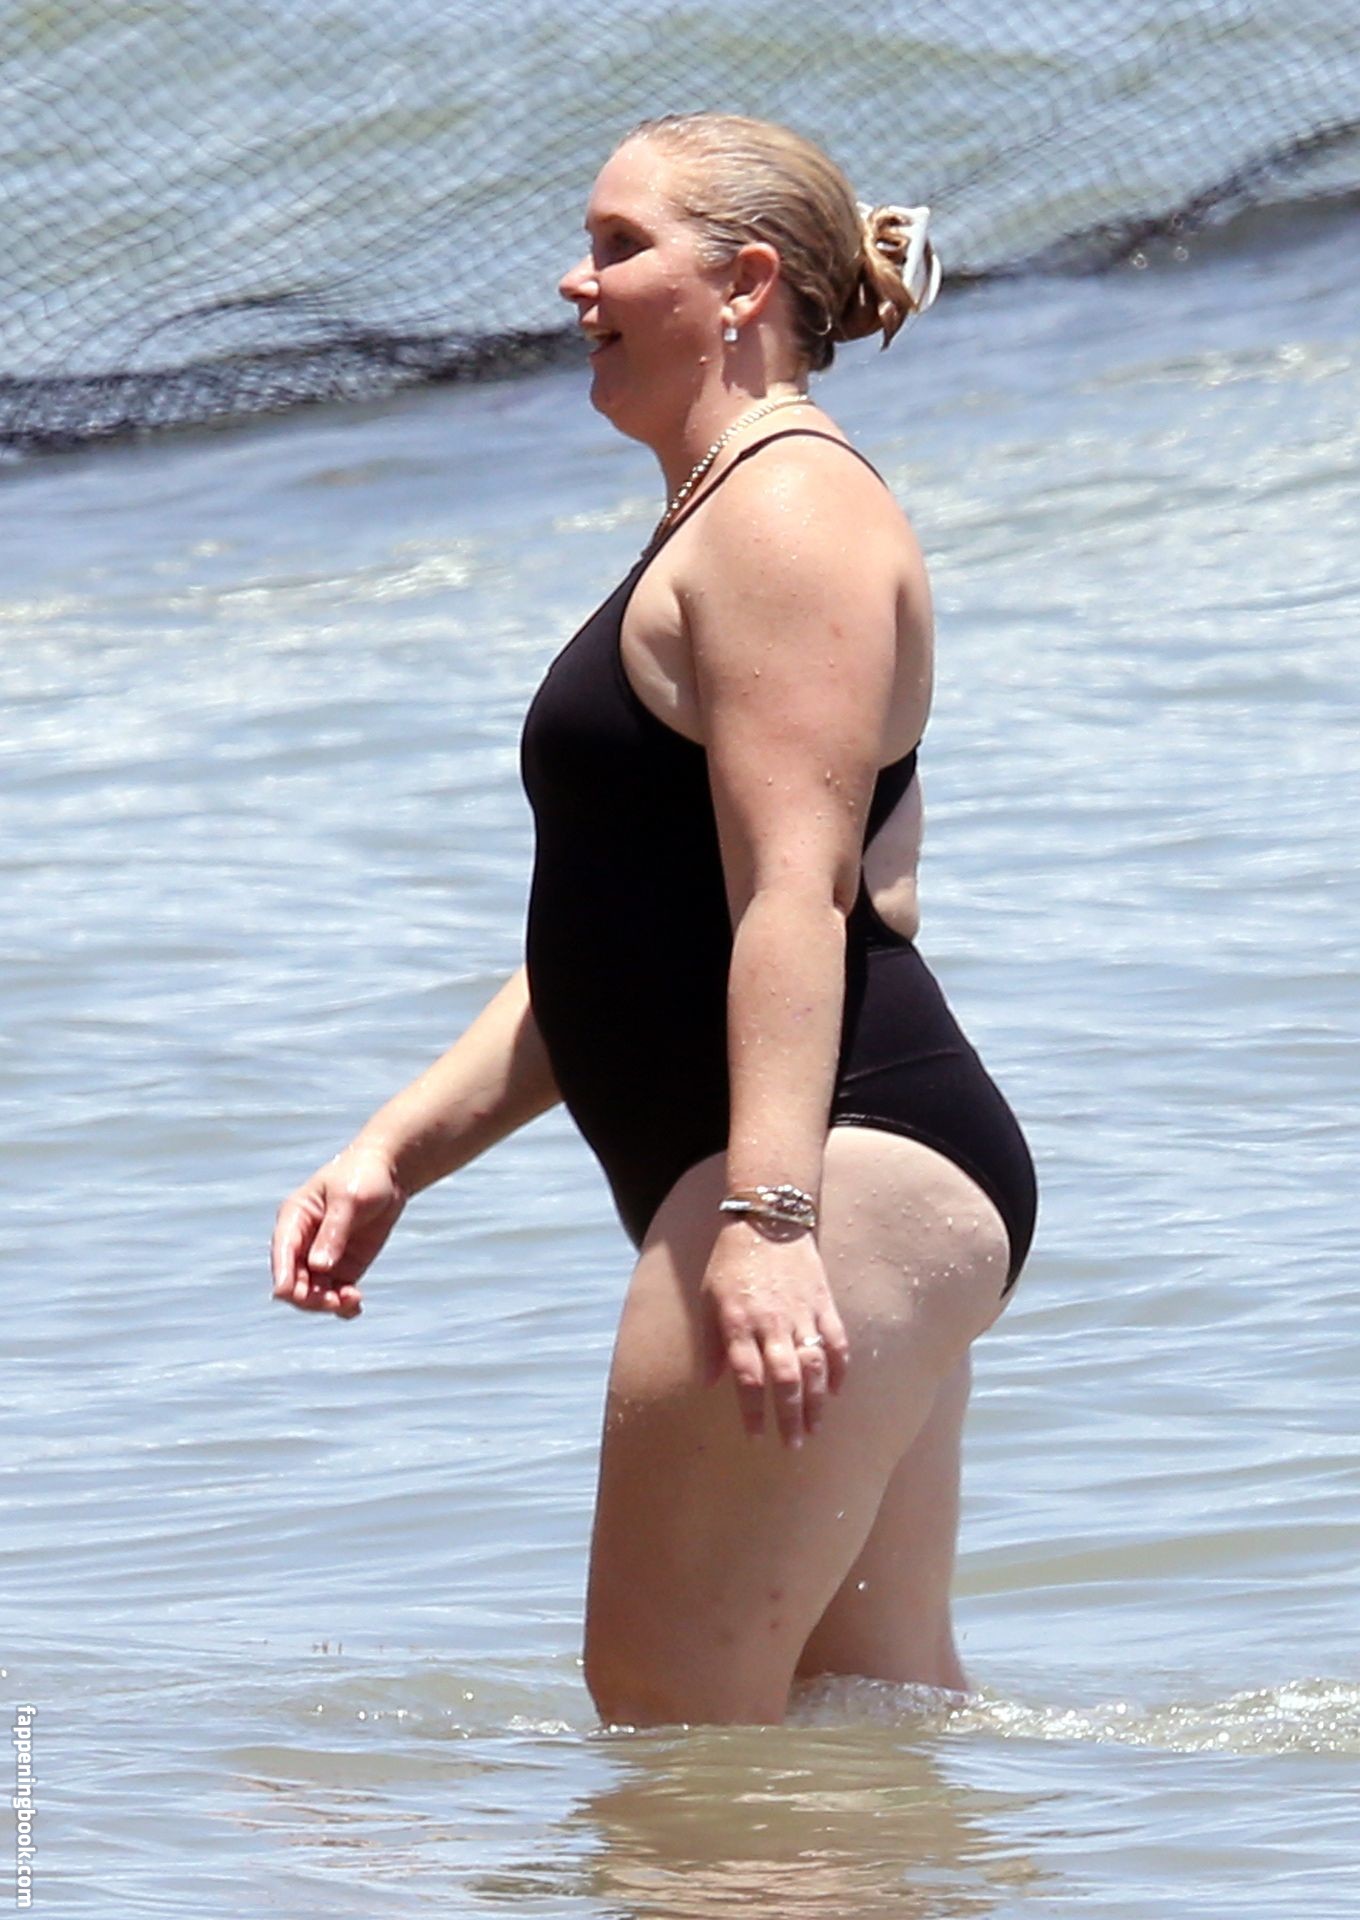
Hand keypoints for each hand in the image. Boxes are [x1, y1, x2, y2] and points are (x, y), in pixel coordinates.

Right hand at [270, 1142, 406, 1316]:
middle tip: (335, 1300)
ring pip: (313, 1293)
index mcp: (294, 1219)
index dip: (283, 1275)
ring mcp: (321, 1258)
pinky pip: (336, 1294)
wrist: (388, 1174)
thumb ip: (334, 1232)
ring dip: (327, 1304)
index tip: (289, 1294)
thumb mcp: (349, 1200)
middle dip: (309, 1296)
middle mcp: (302, 1243)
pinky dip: (342, 1305)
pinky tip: (355, 1307)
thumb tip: (318, 1266)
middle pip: (294, 1281)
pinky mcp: (342, 1268)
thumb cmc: (362, 1177)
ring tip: (352, 1300)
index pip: (282, 1251)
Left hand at [700, 1221, 849, 1444]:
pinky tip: (838, 1390)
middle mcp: (772, 1322)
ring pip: (814, 1365)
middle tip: (794, 1445)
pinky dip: (840, 1368)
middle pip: (785, 1378)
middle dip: (790, 1416)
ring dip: (817, 1400)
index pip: (747, 1378)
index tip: (756, 1437)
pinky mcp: (823, 1302)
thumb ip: (710, 1343)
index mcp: (739, 1323)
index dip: (753, 1411)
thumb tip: (710, 1383)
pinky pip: (836, 1341)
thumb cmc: (731, 1262)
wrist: (767, 1220)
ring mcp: (801, 1312)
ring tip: (816, 1427)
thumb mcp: (709, 1299)